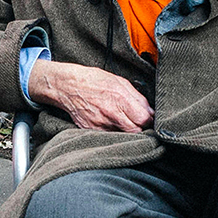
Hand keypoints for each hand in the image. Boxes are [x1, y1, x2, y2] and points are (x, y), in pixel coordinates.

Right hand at [27, 59, 153, 132]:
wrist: (67, 87)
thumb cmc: (93, 81)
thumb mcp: (119, 82)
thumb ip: (137, 97)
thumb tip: (150, 111)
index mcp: (120, 99)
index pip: (144, 119)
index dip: (149, 120)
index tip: (149, 118)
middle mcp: (111, 114)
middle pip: (136, 131)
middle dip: (141, 128)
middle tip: (139, 123)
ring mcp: (101, 125)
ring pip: (124, 136)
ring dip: (127, 131)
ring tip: (124, 122)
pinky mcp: (92, 131)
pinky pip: (110, 136)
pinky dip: (114, 132)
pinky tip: (112, 124)